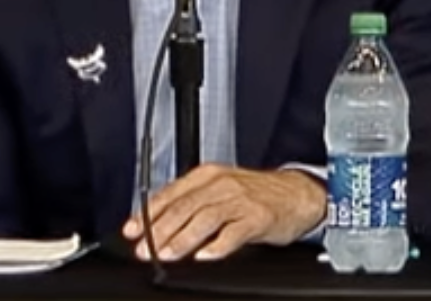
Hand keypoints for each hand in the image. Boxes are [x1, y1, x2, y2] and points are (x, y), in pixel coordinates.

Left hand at [122, 164, 325, 261]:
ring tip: (168, 254)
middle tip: (145, 249)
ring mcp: (241, 200)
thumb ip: (191, 202)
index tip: (132, 231)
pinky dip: (217, 245)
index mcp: (208, 175)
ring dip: (182, 239)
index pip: (171, 194)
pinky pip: (234, 232)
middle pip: (184, 207)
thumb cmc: (256, 194)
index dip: (148, 214)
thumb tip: (156, 224)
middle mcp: (223, 184)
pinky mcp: (258, 217)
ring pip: (205, 219)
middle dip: (159, 231)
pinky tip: (205, 255)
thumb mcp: (220, 189)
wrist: (298, 194)